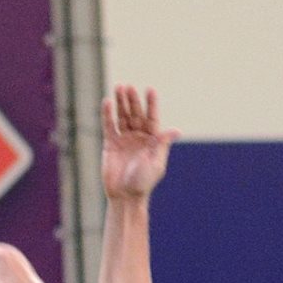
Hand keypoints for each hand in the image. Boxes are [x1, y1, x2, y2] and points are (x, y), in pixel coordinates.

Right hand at [101, 85, 178, 201]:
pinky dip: (107, 115)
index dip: (151, 104)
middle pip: (135, 114)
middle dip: (132, 100)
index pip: (152, 117)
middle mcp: (138, 137)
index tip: (150, 90)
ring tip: (118, 88)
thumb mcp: (156, 162)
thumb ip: (162, 143)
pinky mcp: (110, 144)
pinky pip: (109, 126)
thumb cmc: (144, 181)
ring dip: (120, 103)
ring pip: (122, 117)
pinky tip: (107, 103)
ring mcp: (124, 139)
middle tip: (128, 87)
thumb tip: (176, 130)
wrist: (125, 195)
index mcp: (152, 140)